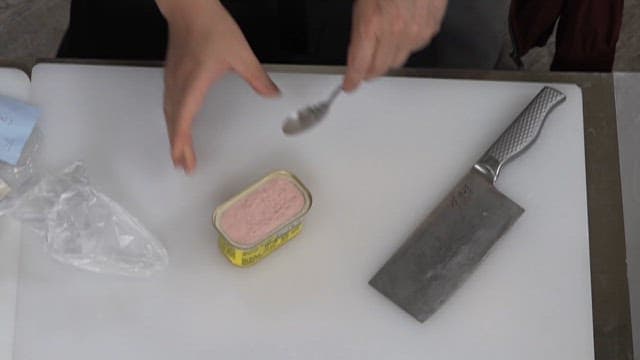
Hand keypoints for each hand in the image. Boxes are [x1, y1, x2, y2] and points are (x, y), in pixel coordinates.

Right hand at [157, 0, 279, 173]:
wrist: (190, 7)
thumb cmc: (209, 27)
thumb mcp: (241, 54)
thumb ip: (258, 77)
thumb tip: (272, 94)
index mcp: (194, 84)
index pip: (184, 120)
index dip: (182, 143)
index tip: (183, 160)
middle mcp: (179, 84)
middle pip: (174, 123)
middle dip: (178, 147)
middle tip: (183, 165)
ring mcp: (173, 79)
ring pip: (169, 114)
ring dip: (174, 135)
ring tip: (179, 152)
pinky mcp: (173, 74)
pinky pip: (169, 103)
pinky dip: (172, 120)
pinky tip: (178, 124)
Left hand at [343, 0, 447, 91]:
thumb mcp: (362, 3)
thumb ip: (360, 28)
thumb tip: (359, 48)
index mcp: (373, 23)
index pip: (359, 65)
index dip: (352, 79)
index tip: (349, 85)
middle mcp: (396, 30)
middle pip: (380, 68)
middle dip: (369, 71)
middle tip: (363, 68)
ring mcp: (417, 29)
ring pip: (399, 60)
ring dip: (388, 58)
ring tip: (382, 47)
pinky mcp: (432, 25)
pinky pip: (417, 46)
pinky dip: (407, 44)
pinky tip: (401, 33)